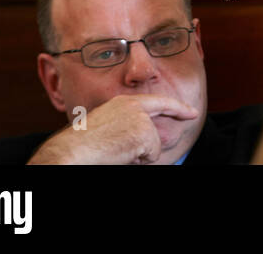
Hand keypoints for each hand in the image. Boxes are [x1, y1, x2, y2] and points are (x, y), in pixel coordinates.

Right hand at [26, 94, 199, 164]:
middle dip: (178, 116)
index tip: (192, 112)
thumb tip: (153, 142)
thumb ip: (128, 126)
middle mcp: (133, 104)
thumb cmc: (82, 145)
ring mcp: (140, 117)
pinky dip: (138, 161)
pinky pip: (152, 155)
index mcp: (122, 102)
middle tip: (191, 115)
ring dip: (138, 155)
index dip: (178, 106)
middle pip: (162, 118)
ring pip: (154, 145)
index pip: (157, 102)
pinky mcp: (144, 132)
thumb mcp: (106, 129)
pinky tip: (119, 155)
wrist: (70, 152)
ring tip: (115, 152)